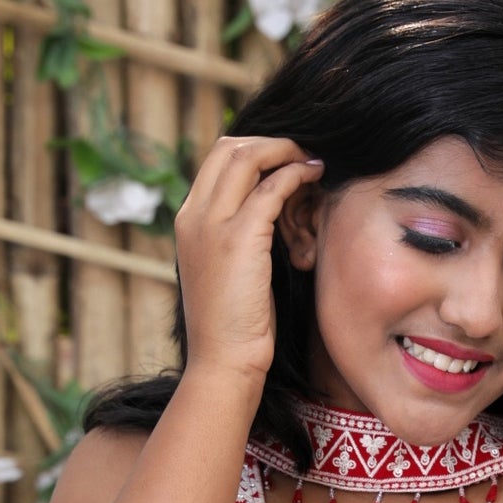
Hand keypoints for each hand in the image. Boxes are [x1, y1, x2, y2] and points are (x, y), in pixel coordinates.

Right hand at [173, 136, 323, 391]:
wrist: (223, 360)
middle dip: (269, 142)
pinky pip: (270, 187)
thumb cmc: (233, 326)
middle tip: (302, 153)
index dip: (253, 150)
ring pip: (246, 157)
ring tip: (312, 160)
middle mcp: (193, 215)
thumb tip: (266, 218)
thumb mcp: (226, 272)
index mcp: (187, 221)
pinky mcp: (238, 238)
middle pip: (227, 147)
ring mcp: (212, 224)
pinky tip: (315, 178)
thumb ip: (236, 239)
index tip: (284, 159)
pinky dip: (295, 175)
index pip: (215, 161)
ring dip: (285, 151)